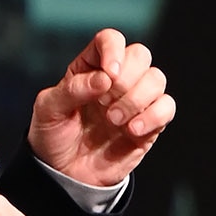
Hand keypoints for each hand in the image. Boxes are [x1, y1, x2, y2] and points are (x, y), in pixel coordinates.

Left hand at [27, 29, 174, 187]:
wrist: (63, 175)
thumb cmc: (53, 135)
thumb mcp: (48, 109)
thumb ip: (72, 90)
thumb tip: (104, 79)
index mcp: (89, 67)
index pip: (110, 40)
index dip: (113, 50)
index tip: (109, 74)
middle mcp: (115, 80)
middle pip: (140, 54)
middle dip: (127, 78)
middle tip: (106, 103)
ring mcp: (134, 101)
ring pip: (157, 78)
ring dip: (138, 99)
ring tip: (114, 121)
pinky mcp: (149, 124)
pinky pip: (167, 107)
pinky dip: (154, 116)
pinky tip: (132, 130)